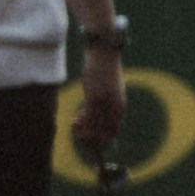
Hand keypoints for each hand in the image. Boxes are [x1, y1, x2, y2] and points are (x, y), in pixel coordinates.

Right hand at [73, 49, 128, 166]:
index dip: (103, 142)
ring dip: (83, 133)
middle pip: (105, 136)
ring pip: (95, 129)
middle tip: (80, 136)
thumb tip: (97, 115)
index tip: (92, 142)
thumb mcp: (109, 89)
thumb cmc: (105, 70)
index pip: (114, 132)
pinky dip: (80, 124)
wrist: (104, 52)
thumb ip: (107, 103)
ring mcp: (104, 104)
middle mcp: (114, 108)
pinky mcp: (94, 97)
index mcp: (119, 107)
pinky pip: (88, 118)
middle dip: (91, 142)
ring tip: (76, 125)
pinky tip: (75, 120)